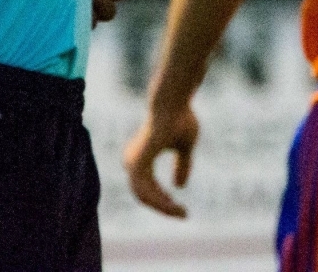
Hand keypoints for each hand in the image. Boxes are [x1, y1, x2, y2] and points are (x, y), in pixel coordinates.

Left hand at [124, 102, 200, 217]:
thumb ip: (181, 165)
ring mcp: (132, 163)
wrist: (173, 102)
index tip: (182, 209)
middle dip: (164, 207)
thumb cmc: (179, 118)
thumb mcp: (184, 146)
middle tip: (183, 214)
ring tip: (181, 212)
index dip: (163, 201)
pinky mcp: (137, 164)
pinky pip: (146, 192)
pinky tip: (173, 206)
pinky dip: (160, 201)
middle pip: (145, 196)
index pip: (148, 189)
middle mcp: (132, 162)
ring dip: (163, 207)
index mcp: (141, 158)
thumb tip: (179, 187)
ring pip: (145, 197)